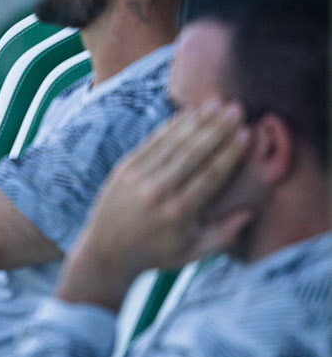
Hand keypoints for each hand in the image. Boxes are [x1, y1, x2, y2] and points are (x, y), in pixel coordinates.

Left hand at [58, 102, 251, 312]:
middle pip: (194, 153)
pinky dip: (172, 126)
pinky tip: (188, 113)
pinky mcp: (126, 167)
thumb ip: (224, 235)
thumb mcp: (192, 253)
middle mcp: (159, 191)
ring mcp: (139, 176)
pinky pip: (153, 141)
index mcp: (179, 213)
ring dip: (198, 120)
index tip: (246, 133)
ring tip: (218, 103)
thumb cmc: (156, 254)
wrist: (106, 250)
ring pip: (174, 142)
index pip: (211, 175)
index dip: (229, 152)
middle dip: (218, 128)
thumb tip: (250, 213)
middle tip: (237, 108)